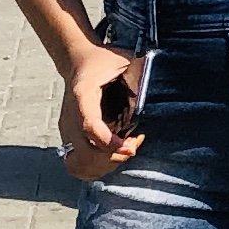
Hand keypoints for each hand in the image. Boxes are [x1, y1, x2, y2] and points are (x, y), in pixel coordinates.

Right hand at [58, 47, 146, 181]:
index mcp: (82, 95)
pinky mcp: (69, 138)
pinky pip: (77, 165)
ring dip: (105, 165)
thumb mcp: (122, 60)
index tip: (131, 147)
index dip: (108, 142)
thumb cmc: (103, 62)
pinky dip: (96, 168)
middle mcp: (70, 116)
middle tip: (134, 143)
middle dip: (113, 157)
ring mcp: (67, 130)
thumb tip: (161, 91)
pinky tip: (114, 154)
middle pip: (85, 153)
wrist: (77, 60)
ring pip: (79, 165)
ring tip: (125, 149)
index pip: (89, 125)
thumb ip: (138, 75)